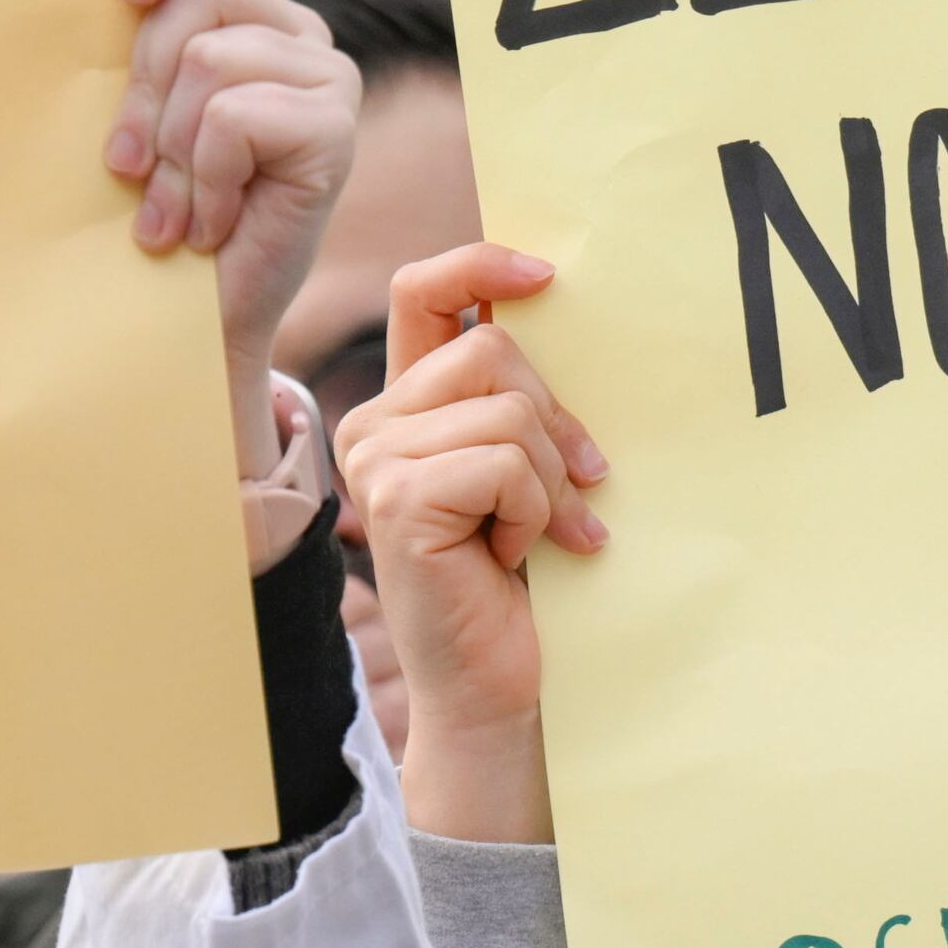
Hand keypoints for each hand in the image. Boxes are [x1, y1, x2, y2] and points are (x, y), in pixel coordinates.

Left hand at [110, 0, 360, 478]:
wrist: (187, 325)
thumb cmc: (144, 215)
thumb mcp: (125, 112)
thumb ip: (126, 41)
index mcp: (233, 1)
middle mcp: (287, 23)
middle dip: (142, 89)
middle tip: (132, 169)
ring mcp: (322, 72)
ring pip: (208, 60)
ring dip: (172, 151)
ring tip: (172, 209)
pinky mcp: (335, 126)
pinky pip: (235, 117)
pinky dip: (205, 180)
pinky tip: (208, 224)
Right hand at [334, 245, 605, 844]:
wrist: (493, 685)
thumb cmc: (516, 582)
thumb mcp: (524, 470)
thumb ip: (519, 401)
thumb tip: (556, 305)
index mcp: (402, 406)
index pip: (424, 291)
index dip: (482, 263)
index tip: (548, 276)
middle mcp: (372, 425)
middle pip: (493, 351)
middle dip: (557, 423)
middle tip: (574, 492)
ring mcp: (375, 462)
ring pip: (508, 410)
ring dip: (551, 481)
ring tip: (541, 536)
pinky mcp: (397, 502)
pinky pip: (505, 464)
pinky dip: (535, 514)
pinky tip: (512, 559)